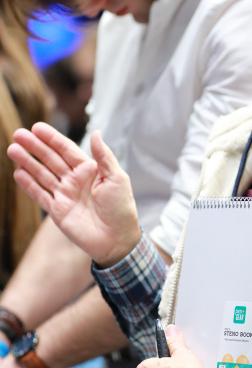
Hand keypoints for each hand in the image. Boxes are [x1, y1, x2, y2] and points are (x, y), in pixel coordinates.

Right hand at [8, 123, 141, 266]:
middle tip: (18, 135)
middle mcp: (75, 180)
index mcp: (89, 170)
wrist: (117, 240)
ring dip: (28, 162)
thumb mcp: (117, 178)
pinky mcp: (58, 211)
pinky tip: (18, 173)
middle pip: (51, 159)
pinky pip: (40, 195)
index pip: (67, 150)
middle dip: (35, 147)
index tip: (37, 127)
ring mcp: (65, 195)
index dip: (52, 138)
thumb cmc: (121, 208)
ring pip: (42, 174)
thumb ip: (104, 156)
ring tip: (12, 150)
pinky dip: (29, 185)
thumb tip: (95, 132)